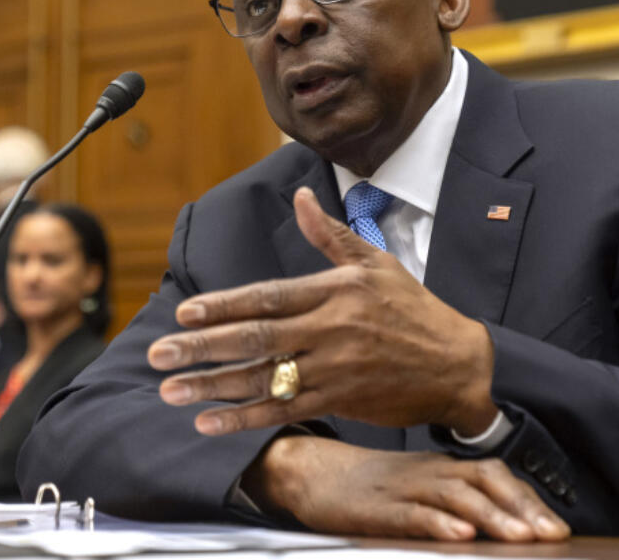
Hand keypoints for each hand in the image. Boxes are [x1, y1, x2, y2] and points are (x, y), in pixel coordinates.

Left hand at [149, 186, 497, 435]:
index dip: (224, 306)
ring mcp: (334, 369)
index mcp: (335, 291)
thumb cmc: (415, 309)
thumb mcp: (377, 263)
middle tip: (159, 353)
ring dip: (212, 386)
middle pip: (256, 338)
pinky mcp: (339, 401)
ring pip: (263, 379)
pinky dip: (245, 419)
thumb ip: (330, 235)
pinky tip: (209, 423)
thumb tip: (300, 195)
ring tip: (170, 389)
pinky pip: (284, 411)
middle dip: (202, 346)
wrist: (459, 366)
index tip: (186, 313)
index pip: (268, 296)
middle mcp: (330, 330)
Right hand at [243, 435, 569, 541]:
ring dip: (491, 516)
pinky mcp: (377, 507)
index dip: (528, 500)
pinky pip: (411, 512)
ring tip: (520, 538)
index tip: (558, 528)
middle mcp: (429, 472)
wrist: (312, 472)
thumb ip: (456, 502)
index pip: (495, 476)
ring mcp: (404, 488)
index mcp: (442, 469)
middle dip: (522, 509)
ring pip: (455, 495)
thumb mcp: (419, 489)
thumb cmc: (371, 489)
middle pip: (484, 481)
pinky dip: (438, 522)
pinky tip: (458, 534)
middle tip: (552, 534)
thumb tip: (504, 528)